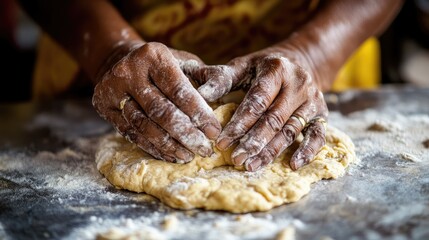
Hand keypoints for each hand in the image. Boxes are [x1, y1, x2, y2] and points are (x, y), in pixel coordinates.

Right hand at [92, 42, 220, 162]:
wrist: (123, 61)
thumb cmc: (164, 66)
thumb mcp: (186, 63)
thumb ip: (207, 76)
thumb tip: (220, 97)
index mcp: (153, 55)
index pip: (178, 90)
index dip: (198, 113)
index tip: (214, 132)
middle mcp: (129, 71)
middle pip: (160, 110)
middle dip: (185, 134)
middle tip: (204, 150)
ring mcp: (112, 89)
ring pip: (143, 126)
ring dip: (169, 145)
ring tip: (189, 156)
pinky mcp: (104, 107)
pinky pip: (131, 133)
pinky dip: (152, 147)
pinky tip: (170, 155)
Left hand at [188, 49, 327, 170]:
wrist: (301, 61)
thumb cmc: (264, 67)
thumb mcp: (243, 65)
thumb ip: (222, 78)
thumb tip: (199, 95)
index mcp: (277, 69)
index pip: (257, 101)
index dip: (239, 123)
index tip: (222, 142)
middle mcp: (298, 84)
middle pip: (274, 118)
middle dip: (253, 141)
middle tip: (235, 159)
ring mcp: (312, 100)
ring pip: (291, 130)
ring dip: (271, 150)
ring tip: (251, 165)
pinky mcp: (322, 114)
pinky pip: (318, 135)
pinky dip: (307, 151)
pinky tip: (292, 165)